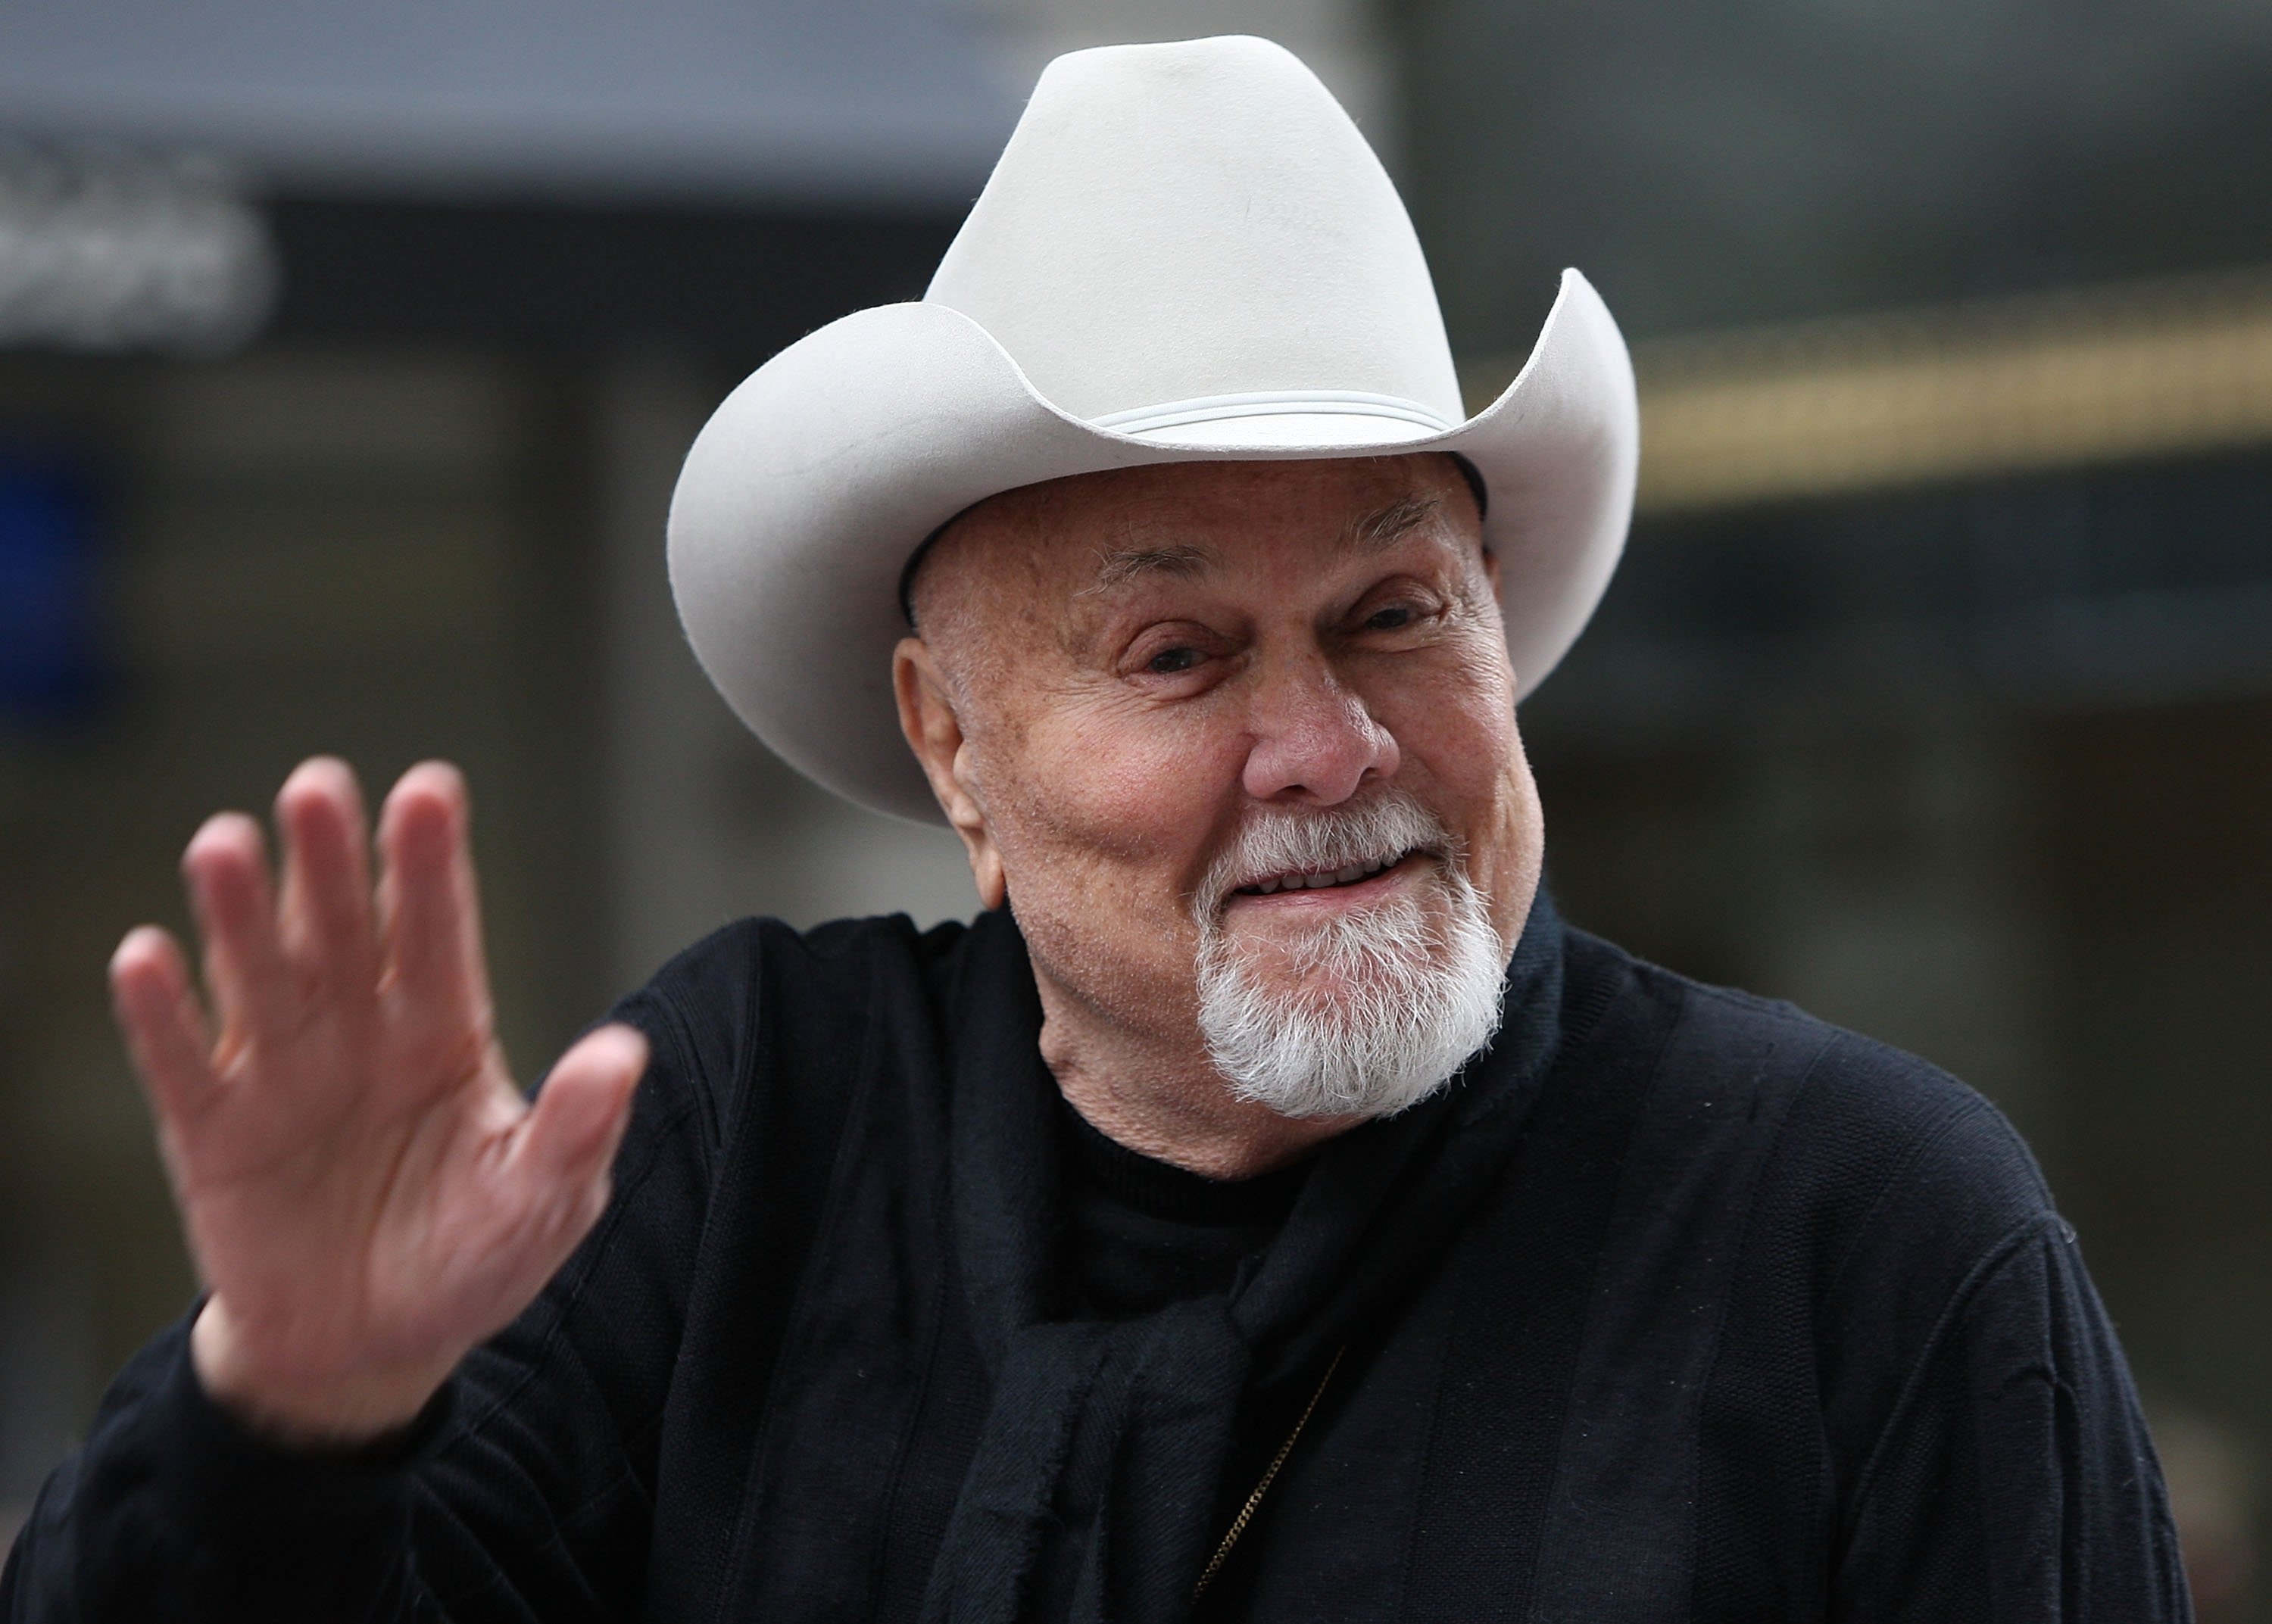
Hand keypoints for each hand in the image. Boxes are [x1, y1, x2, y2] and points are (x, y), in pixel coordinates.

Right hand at [108, 758, 645, 1447]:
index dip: (429, 863)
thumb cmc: (469, 1257)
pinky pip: (181, 1065)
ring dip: (237, 911)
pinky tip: (148, 957)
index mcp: (444, 1031)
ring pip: (257, 974)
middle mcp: (357, 1030)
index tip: (427, 790)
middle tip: (318, 785)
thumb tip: (624, 1054)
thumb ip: (575, 1128)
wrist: (371, 1349)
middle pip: (340, 929)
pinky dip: (161, 1015)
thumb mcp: (542, 1200)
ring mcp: (279, 1073)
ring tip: (224, 843)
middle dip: (328, 859)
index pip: (437, 931)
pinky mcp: (210, 1132)